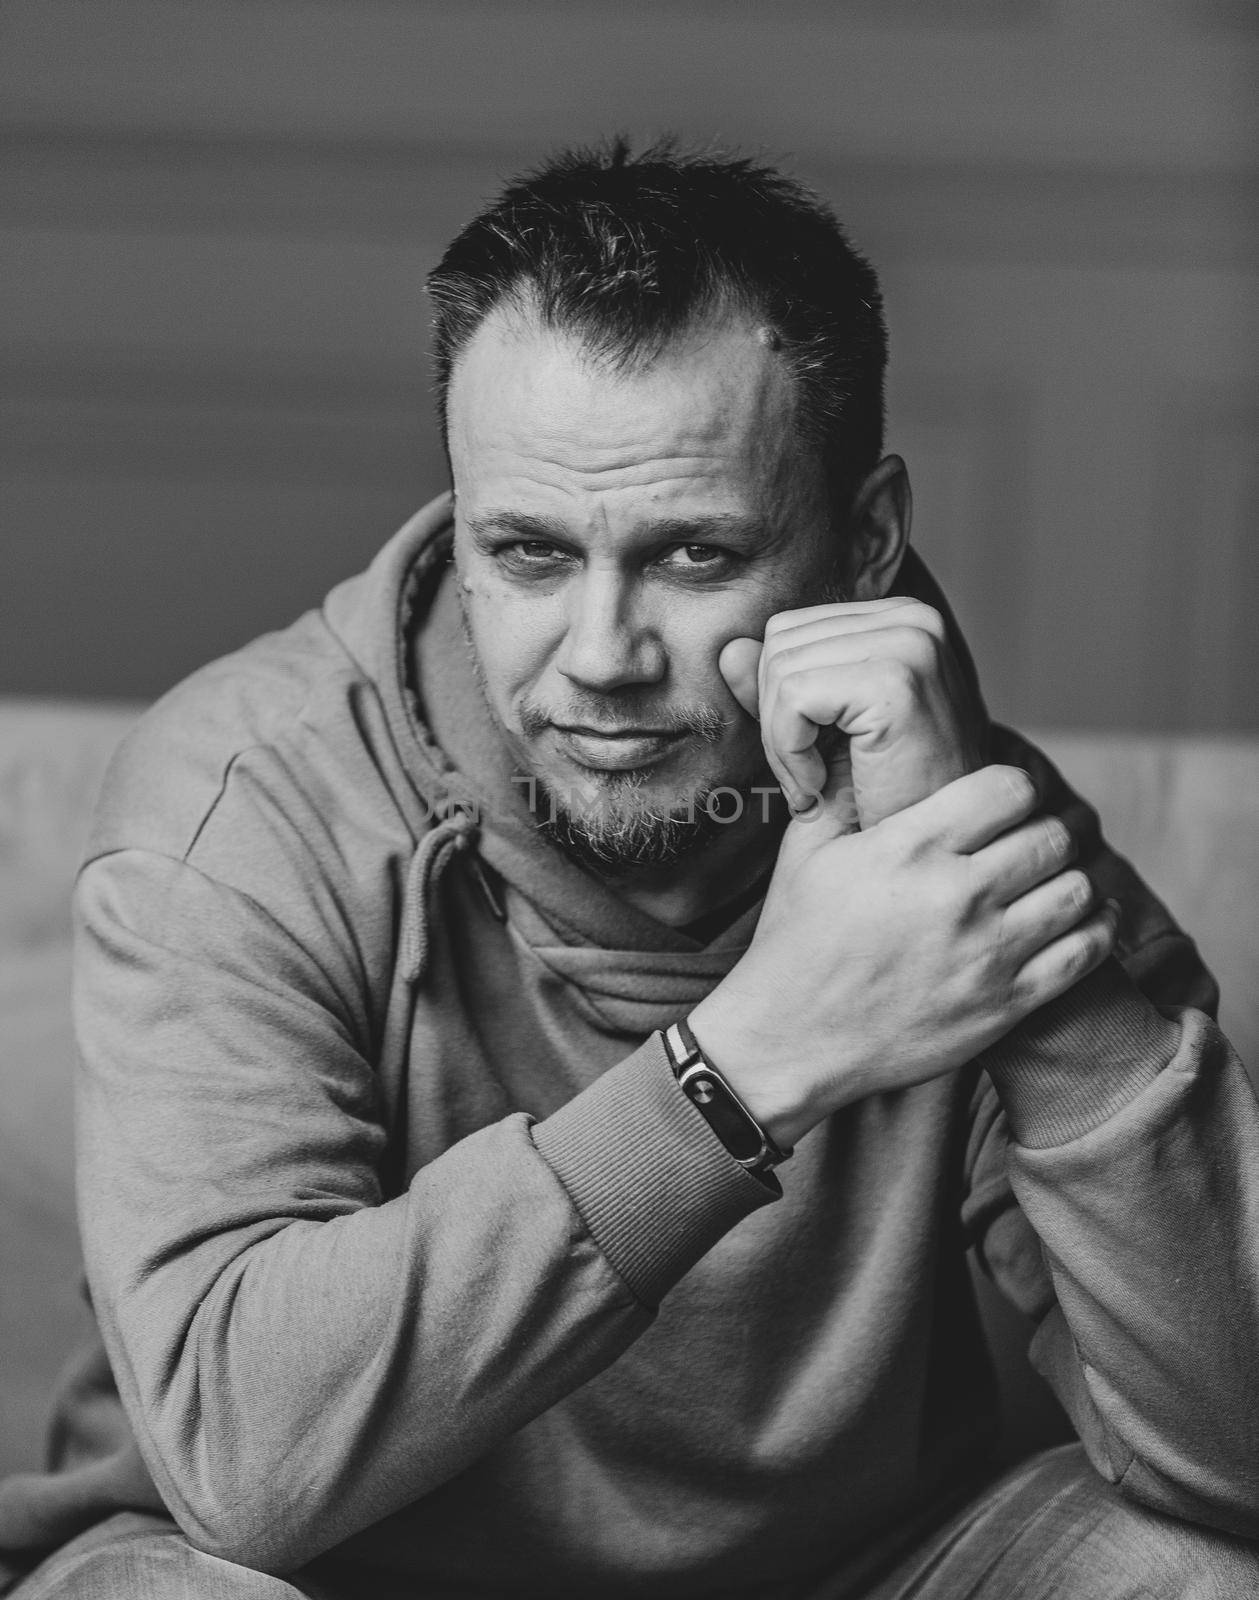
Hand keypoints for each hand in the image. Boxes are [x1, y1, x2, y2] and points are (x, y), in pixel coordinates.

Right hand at [688, 765, 1116, 1147]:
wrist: (791, 1037)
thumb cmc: (796, 938)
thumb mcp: (806, 850)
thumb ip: (843, 792)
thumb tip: (863, 746)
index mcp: (910, 847)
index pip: (1010, 788)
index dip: (1014, 787)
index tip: (1004, 801)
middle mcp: (957, 894)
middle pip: (1053, 836)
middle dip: (1051, 828)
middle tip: (1041, 834)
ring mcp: (987, 952)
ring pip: (1078, 890)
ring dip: (1074, 876)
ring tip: (1058, 875)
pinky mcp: (1005, 1003)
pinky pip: (1085, 954)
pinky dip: (1095, 928)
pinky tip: (1080, 918)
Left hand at [719, 597, 983, 828]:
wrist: (943, 850)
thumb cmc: (893, 798)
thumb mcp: (829, 734)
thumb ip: (781, 690)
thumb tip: (729, 651)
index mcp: (902, 618)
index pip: (790, 631)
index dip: (778, 699)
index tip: (807, 755)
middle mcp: (914, 617)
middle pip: (780, 643)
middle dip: (775, 720)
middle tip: (806, 777)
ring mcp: (911, 643)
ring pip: (780, 670)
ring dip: (781, 744)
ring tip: (815, 784)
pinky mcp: (897, 680)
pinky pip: (793, 698)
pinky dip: (790, 752)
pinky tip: (820, 785)